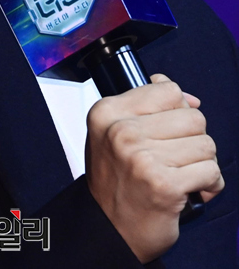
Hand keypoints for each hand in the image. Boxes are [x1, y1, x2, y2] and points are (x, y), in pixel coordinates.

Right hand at [85, 74, 223, 263]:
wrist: (109, 229)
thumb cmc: (116, 180)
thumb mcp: (116, 132)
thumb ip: (149, 107)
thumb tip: (189, 98)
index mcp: (108, 112)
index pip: (168, 90)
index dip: (177, 110)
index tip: (170, 129)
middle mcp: (121, 132)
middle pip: (192, 117)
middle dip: (193, 139)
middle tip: (177, 158)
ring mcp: (142, 158)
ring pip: (206, 144)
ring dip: (203, 163)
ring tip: (183, 174)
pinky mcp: (164, 185)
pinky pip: (211, 171)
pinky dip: (210, 184)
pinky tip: (194, 190)